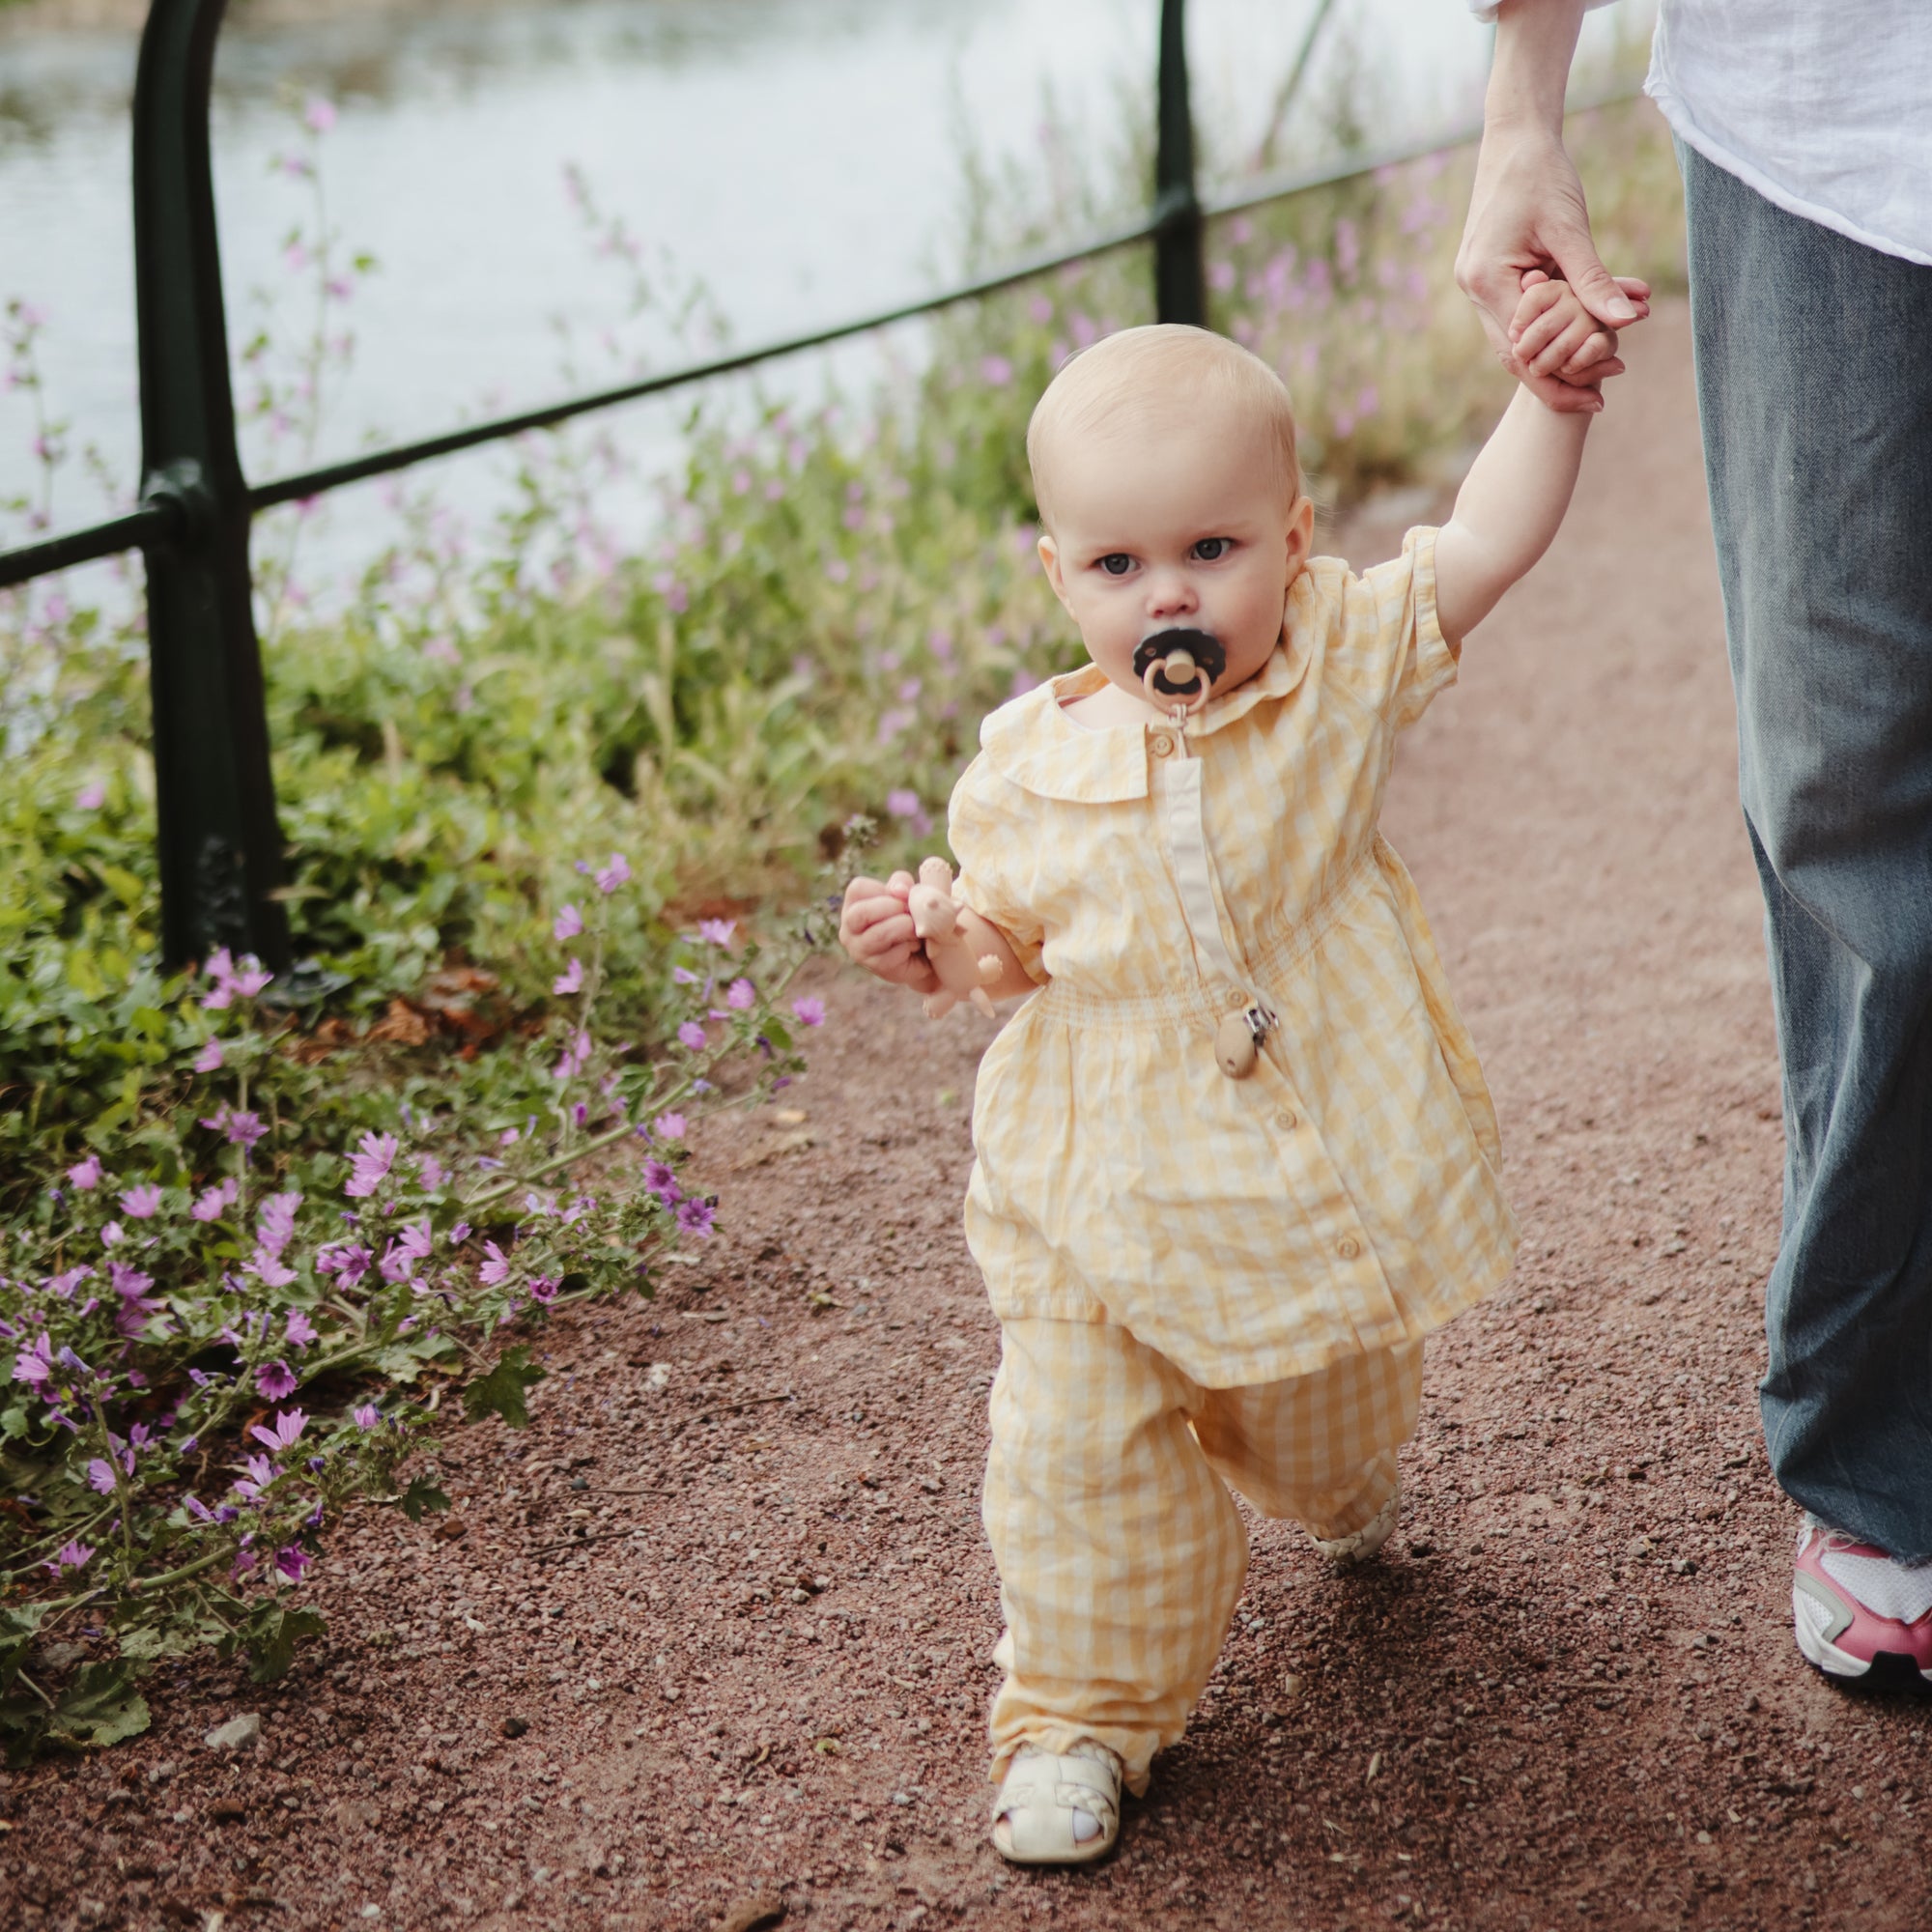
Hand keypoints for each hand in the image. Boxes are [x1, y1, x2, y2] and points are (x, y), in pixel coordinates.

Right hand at [839, 871, 939, 994]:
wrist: (927, 953)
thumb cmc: (912, 917)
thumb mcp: (907, 893)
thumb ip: (901, 883)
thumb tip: (899, 890)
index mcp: (853, 905)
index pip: (857, 888)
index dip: (884, 890)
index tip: (902, 897)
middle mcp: (849, 928)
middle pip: (861, 913)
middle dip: (893, 908)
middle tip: (910, 913)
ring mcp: (859, 950)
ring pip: (879, 934)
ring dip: (906, 928)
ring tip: (915, 929)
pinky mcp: (876, 967)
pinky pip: (894, 954)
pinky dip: (910, 946)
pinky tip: (914, 946)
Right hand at [1456, 119, 1649, 411]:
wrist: (1514, 137)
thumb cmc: (1542, 173)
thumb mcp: (1572, 229)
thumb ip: (1594, 279)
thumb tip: (1626, 321)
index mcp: (1487, 281)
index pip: (1523, 350)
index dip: (1560, 377)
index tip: (1599, 394)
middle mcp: (1473, 290)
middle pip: (1515, 355)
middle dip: (1559, 375)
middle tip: (1603, 392)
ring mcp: (1476, 284)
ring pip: (1515, 339)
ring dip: (1556, 351)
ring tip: (1599, 365)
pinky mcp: (1486, 275)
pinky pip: (1516, 315)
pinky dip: (1548, 327)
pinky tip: (1578, 333)